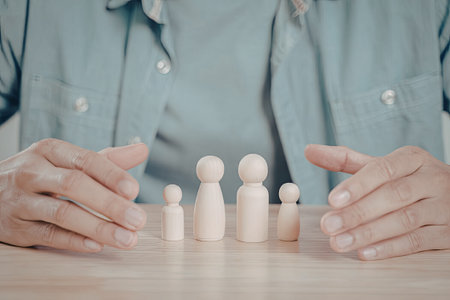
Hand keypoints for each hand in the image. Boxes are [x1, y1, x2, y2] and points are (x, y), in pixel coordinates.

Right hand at [0, 138, 148, 251]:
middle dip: (109, 204)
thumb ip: (106, 159)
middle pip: (74, 185)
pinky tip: (97, 245)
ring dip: (98, 227)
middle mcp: (32, 172)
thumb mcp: (67, 160)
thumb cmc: (40, 175)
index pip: (85, 159)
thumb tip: (142, 150)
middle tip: (137, 219)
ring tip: (126, 238)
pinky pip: (47, 235)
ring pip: (62, 213)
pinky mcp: (15, 227)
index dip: (111, 174)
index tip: (133, 190)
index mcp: (49, 151)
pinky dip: (74, 241)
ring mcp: (21, 200)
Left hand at [305, 144, 449, 259]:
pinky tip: (364, 253)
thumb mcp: (381, 165)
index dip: (358, 185)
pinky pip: (418, 242)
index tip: (332, 200)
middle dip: (358, 213)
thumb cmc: (407, 179)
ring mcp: (443, 207)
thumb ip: (345, 160)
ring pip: (405, 221)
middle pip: (394, 196)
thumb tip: (309, 150)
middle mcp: (431, 180)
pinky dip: (389, 248)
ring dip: (369, 233)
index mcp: (412, 159)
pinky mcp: (447, 232)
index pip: (384, 170)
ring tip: (339, 242)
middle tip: (328, 226)